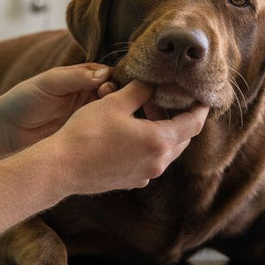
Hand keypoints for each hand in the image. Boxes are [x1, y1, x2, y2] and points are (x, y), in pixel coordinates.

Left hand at [0, 63, 112, 150]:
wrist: (8, 130)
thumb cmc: (25, 100)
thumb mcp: (49, 83)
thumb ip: (76, 77)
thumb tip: (105, 74)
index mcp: (82, 78)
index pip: (109, 75)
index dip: (115, 79)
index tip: (109, 87)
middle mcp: (89, 95)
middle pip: (117, 94)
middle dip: (118, 96)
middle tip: (108, 101)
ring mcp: (90, 116)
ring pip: (115, 113)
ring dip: (118, 115)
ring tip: (111, 117)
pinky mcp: (88, 135)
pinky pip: (107, 132)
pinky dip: (113, 132)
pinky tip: (113, 134)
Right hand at [47, 81, 209, 194]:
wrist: (61, 167)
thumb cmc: (87, 132)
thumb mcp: (115, 102)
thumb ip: (140, 90)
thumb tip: (153, 83)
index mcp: (159, 141)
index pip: (193, 124)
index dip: (200, 109)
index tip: (203, 98)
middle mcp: (157, 162)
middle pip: (181, 139)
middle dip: (176, 117)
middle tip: (160, 99)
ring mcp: (144, 175)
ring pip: (165, 151)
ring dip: (161, 132)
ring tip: (142, 113)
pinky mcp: (131, 181)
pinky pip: (150, 161)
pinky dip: (149, 146)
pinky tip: (130, 133)